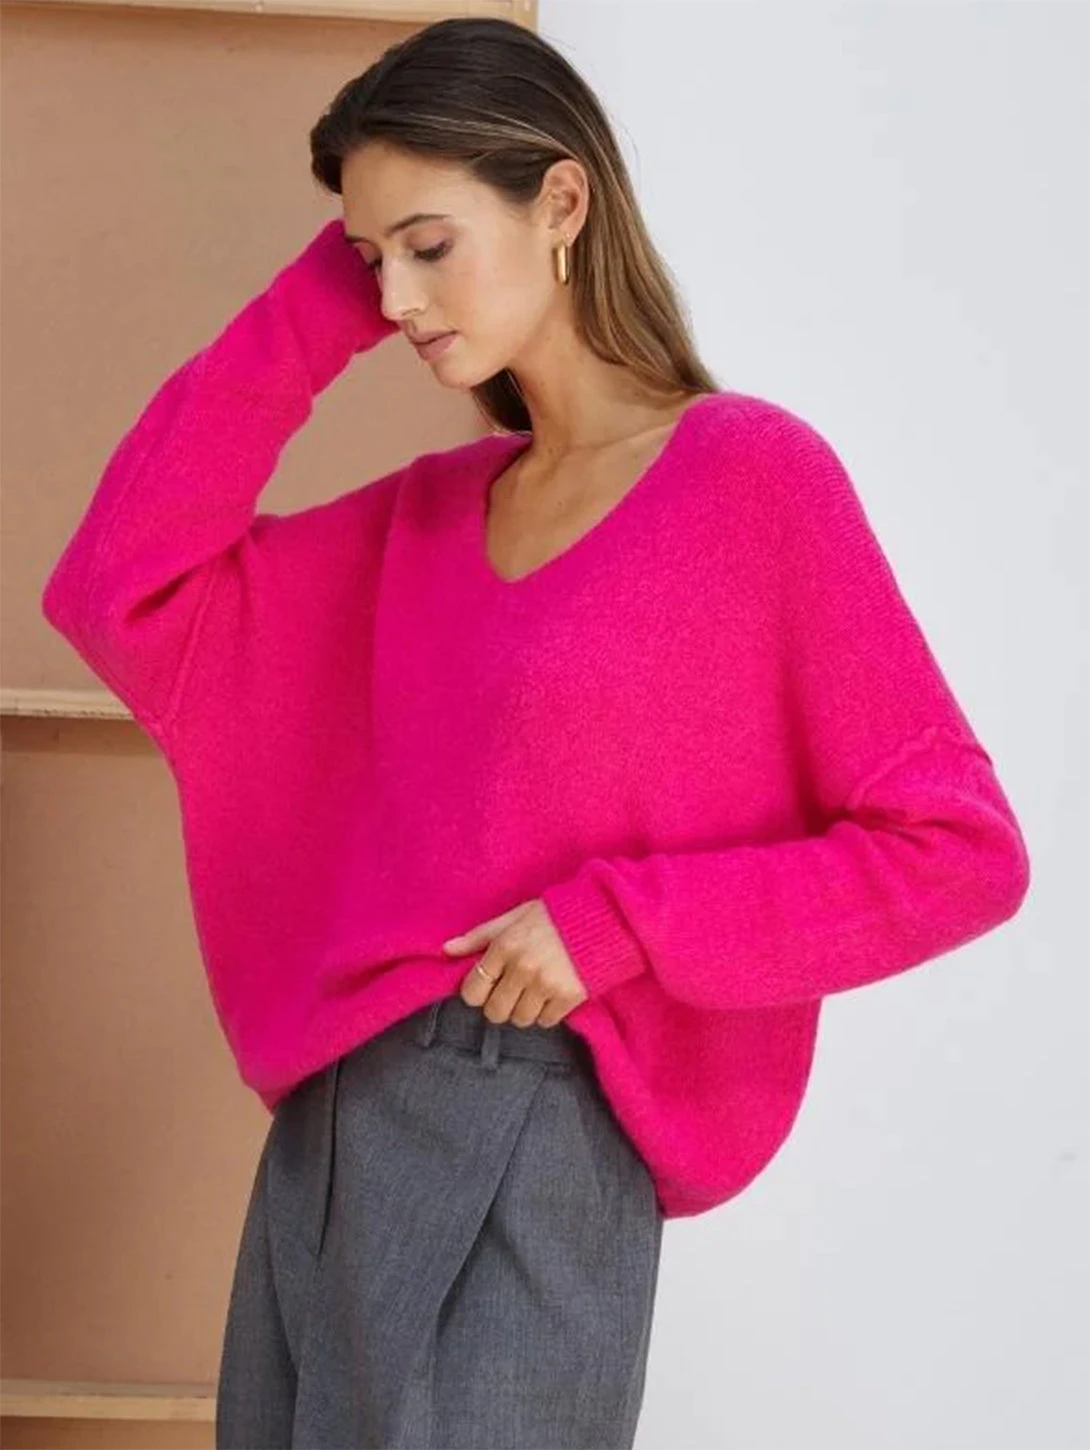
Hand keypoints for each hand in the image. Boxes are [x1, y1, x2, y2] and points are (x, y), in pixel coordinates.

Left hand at [441, 899, 587, 1027]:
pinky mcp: (568, 997)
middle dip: (500, 1005)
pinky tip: (552, 995)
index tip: (487, 987)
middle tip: (512, 991)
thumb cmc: (555, 915)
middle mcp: (522, 968)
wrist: (604, 917)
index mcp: (505, 946)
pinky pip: (546, 1021)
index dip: (477, 993)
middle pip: (495, 1012)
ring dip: (524, 1010)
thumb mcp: (515, 916)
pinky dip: (547, 1013)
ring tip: (535, 991)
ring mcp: (546, 985)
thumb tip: (446, 950)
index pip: (473, 990)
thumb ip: (480, 935)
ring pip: (520, 1019)